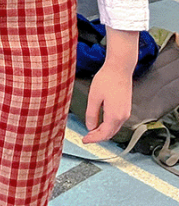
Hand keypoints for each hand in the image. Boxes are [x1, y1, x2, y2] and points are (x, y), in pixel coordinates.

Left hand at [83, 26, 138, 143]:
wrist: (120, 69)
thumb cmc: (106, 80)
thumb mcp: (94, 97)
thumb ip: (92, 114)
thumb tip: (90, 127)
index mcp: (114, 115)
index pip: (104, 134)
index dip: (93, 139)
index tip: (84, 141)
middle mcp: (123, 116)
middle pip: (110, 133)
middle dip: (98, 137)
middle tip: (86, 138)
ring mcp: (126, 112)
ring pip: (114, 128)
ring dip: (103, 132)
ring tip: (91, 132)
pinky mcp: (126, 107)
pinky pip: (117, 122)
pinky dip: (108, 126)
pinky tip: (100, 123)